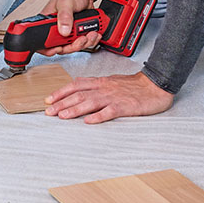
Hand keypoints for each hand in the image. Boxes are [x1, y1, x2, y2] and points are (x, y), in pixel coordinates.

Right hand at [38, 0, 100, 55]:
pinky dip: (90, 40)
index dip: (50, 48)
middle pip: (62, 47)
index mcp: (48, 22)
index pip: (44, 41)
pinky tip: (94, 34)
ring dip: (84, 43)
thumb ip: (64, 16)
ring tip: (90, 34)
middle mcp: (57, 29)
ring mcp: (68, 32)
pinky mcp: (78, 33)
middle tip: (81, 39)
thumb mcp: (66, 2)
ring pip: (74, 46)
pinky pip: (83, 42)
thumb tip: (64, 30)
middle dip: (74, 46)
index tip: (59, 48)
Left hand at [45, 72, 173, 123]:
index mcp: (101, 82)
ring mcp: (114, 97)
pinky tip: (89, 122)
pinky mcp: (124, 106)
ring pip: (90, 102)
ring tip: (62, 116)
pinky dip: (98, 117)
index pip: (76, 85)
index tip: (48, 100)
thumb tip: (79, 86)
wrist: (155, 85)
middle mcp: (104, 88)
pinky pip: (109, 111)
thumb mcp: (112, 81)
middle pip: (79, 94)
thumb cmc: (135, 85)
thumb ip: (96, 84)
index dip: (61, 92)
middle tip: (49, 112)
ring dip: (75, 109)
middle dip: (62, 103)